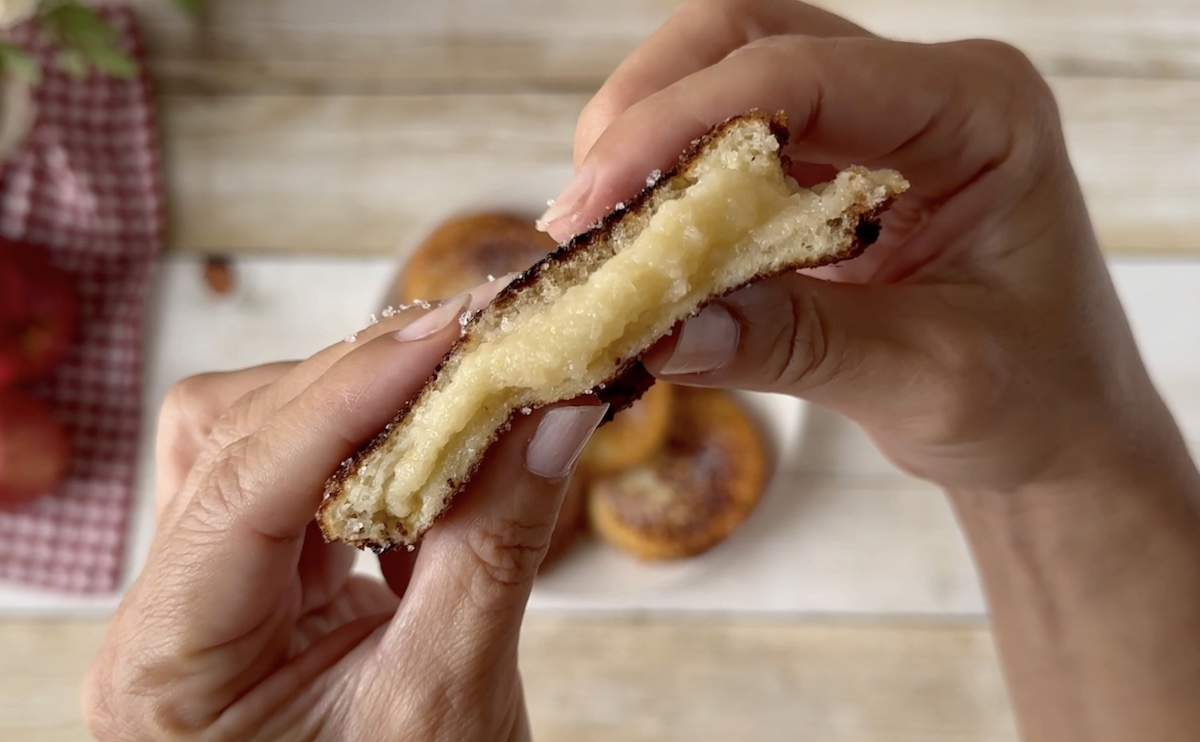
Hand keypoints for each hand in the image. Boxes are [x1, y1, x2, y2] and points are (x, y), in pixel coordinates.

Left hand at [83, 288, 605, 740]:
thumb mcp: (452, 700)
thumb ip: (496, 547)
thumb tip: (554, 413)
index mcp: (170, 667)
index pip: (243, 484)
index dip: (350, 394)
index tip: (450, 332)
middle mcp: (169, 617)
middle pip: (239, 440)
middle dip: (366, 384)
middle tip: (479, 341)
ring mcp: (208, 597)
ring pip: (262, 441)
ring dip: (368, 407)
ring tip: (464, 386)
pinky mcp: (260, 586)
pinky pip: (302, 480)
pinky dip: (377, 450)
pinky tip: (440, 443)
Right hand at [543, 5, 1199, 739]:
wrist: (1055, 428)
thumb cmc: (1034, 398)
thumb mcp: (928, 379)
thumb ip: (797, 345)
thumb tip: (657, 329)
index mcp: (978, 113)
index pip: (806, 76)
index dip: (681, 124)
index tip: (594, 201)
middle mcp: (919, 95)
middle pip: (745, 40)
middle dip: (646, 112)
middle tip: (580, 215)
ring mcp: (868, 125)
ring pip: (721, 78)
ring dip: (643, 143)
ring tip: (595, 234)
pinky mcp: (824, 170)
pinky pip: (722, 147)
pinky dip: (664, 187)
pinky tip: (632, 244)